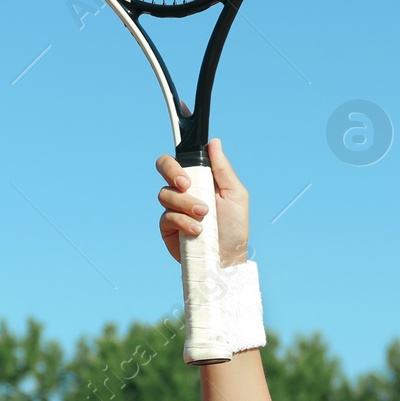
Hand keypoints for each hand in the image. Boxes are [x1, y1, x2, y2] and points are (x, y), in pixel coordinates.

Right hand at [154, 138, 249, 266]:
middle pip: (163, 168)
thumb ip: (223, 169)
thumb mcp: (236, 194)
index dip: (176, 160)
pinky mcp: (168, 228)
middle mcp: (183, 191)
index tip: (187, 173)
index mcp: (199, 179)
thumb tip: (214, 142)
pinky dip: (183, 222)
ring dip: (186, 204)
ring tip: (204, 216)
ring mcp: (174, 208)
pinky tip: (198, 231)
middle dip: (172, 173)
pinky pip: (167, 217)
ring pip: (165, 194)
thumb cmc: (234, 227)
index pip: (179, 160)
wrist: (228, 258)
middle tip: (186, 186)